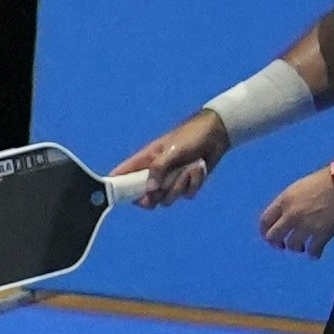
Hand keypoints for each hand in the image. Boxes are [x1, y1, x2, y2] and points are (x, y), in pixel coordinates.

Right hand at [110, 112, 227, 208]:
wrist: (217, 134)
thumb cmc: (190, 136)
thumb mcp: (171, 150)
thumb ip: (158, 169)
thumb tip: (150, 190)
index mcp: (143, 161)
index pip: (121, 177)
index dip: (116, 188)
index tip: (120, 196)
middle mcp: (154, 174)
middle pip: (144, 198)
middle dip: (155, 196)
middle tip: (162, 189)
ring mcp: (170, 181)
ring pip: (167, 199)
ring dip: (180, 186)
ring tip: (189, 168)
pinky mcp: (187, 185)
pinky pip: (187, 194)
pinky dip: (195, 183)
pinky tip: (199, 168)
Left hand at [255, 164, 333, 256]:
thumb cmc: (327, 179)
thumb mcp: (300, 187)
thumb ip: (290, 202)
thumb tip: (287, 215)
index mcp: (284, 200)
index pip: (265, 221)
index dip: (265, 231)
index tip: (270, 236)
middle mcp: (291, 214)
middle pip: (273, 237)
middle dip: (277, 243)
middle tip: (283, 245)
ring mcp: (306, 225)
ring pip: (292, 246)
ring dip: (297, 248)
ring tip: (303, 247)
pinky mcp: (322, 233)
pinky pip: (312, 250)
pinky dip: (313, 254)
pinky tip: (316, 253)